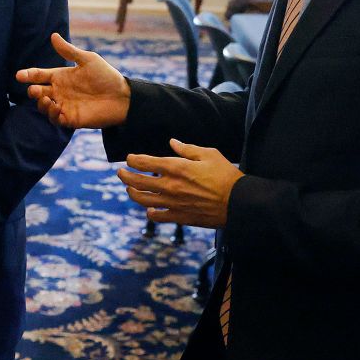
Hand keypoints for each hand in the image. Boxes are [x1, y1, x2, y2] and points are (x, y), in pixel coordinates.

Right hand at [17, 32, 131, 128]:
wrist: (122, 97)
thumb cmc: (106, 76)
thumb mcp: (88, 60)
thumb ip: (69, 51)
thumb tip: (53, 36)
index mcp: (61, 76)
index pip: (39, 75)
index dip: (28, 75)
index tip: (19, 76)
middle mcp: (60, 91)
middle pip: (38, 92)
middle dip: (33, 91)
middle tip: (34, 90)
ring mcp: (64, 105)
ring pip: (44, 107)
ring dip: (41, 104)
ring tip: (46, 99)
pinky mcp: (71, 119)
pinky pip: (56, 119)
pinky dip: (53, 114)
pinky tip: (57, 108)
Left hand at [116, 139, 241, 227]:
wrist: (239, 203)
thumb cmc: (226, 176)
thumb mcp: (209, 154)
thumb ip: (187, 149)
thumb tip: (172, 142)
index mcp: (176, 168)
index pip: (145, 162)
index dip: (133, 160)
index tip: (129, 158)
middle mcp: (170, 186)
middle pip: (137, 181)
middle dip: (125, 176)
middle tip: (120, 173)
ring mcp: (173, 203)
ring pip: (143, 200)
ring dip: (132, 193)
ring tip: (129, 189)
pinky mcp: (180, 217)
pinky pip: (157, 216)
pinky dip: (150, 212)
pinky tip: (150, 209)